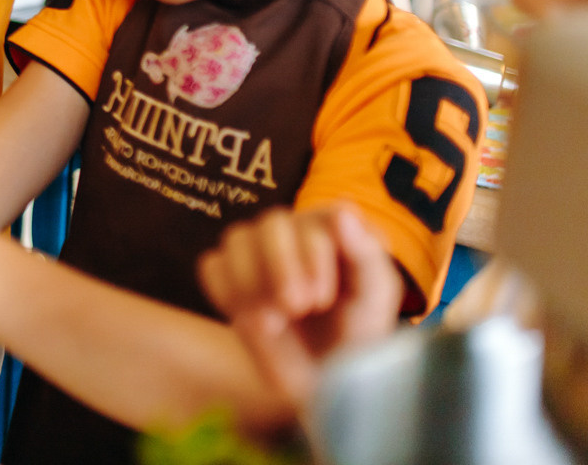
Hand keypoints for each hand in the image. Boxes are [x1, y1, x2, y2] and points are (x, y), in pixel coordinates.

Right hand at [197, 202, 404, 412]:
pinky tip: (257, 319)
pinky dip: (229, 294)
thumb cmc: (357, 331)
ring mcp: (256, 250)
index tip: (323, 298)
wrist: (325, 376)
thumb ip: (366, 254)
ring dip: (253, 282)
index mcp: (332, 228)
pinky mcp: (228, 274)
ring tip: (275, 320)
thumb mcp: (375, 297)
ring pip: (237, 239)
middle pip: (273, 224)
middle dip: (282, 266)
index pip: (319, 215)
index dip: (314, 251)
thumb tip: (344, 212)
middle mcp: (292, 231)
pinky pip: (213, 267)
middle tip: (297, 307)